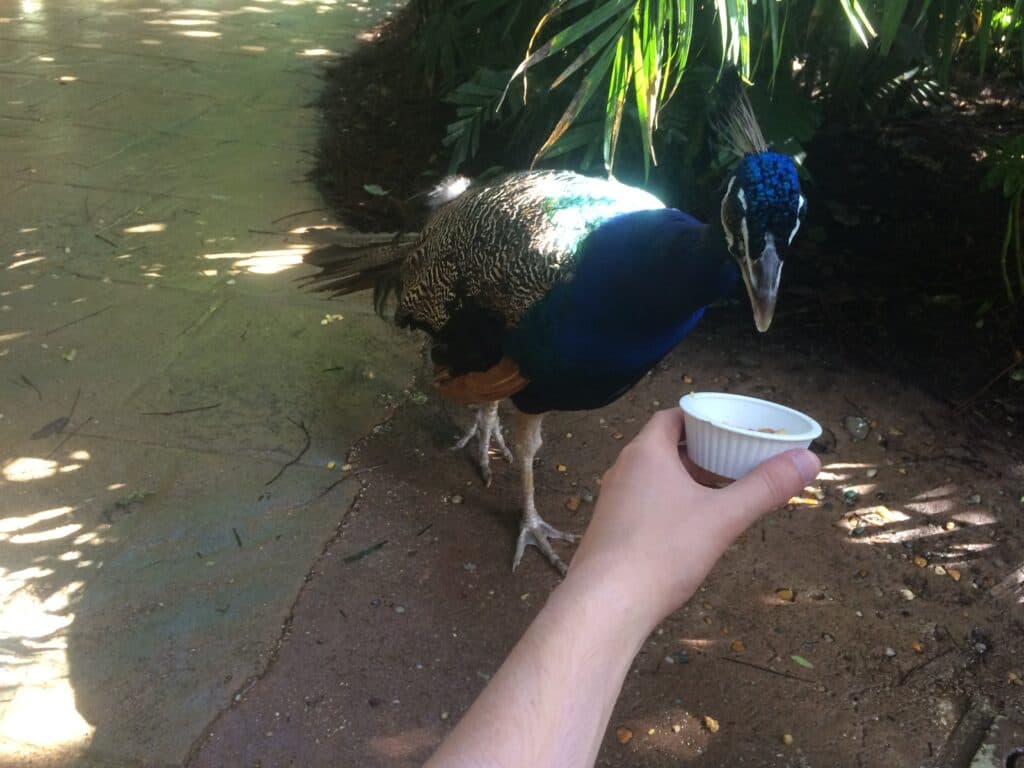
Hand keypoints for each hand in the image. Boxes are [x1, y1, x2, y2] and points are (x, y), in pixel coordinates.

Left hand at [565, 408, 819, 632]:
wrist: (606, 603)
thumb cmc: (662, 551)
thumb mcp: (722, 517)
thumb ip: (764, 487)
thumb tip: (810, 460)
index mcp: (646, 453)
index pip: (672, 418)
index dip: (701, 418)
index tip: (730, 427)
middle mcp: (623, 469)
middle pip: (664, 447)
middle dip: (700, 451)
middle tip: (735, 460)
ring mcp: (613, 500)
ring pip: (654, 477)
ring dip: (685, 479)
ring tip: (720, 492)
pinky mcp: (609, 529)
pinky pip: (643, 503)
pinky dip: (669, 503)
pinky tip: (691, 527)